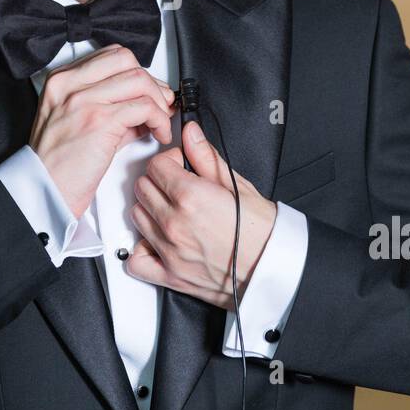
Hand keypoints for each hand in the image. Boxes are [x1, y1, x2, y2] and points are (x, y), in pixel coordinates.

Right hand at [29, 44, 175, 218]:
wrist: (44, 190)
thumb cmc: (57, 164)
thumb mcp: (78, 123)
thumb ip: (109, 107)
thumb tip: (145, 105)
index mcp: (62, 80)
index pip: (111, 55)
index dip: (137, 71)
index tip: (149, 90)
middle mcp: (70, 85)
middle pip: (127, 61)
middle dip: (151, 82)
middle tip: (161, 103)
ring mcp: (84, 100)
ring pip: (139, 80)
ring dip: (158, 101)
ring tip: (161, 122)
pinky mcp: (99, 120)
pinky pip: (144, 107)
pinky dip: (159, 119)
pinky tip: (158, 133)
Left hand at [125, 120, 277, 310]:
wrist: (272, 267)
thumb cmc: (261, 229)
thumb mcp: (237, 184)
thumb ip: (206, 156)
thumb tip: (190, 134)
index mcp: (190, 196)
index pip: (155, 165)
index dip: (169, 161)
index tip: (180, 166)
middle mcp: (174, 223)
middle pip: (142, 187)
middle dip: (158, 181)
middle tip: (177, 186)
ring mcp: (170, 250)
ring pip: (137, 216)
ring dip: (150, 209)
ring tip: (171, 211)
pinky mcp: (170, 275)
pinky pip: (137, 261)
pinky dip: (141, 250)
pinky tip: (155, 241)